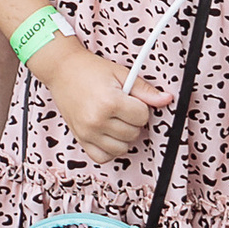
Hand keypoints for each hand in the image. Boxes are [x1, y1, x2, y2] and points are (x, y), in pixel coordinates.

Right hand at [34, 35, 170, 165]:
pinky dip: (110, 149)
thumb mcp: (121, 74)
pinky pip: (103, 157)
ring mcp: (87, 132)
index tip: (130, 99)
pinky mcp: (80, 139)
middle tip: (122, 107)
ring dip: (123, 136)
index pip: (142, 116)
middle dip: (132, 120)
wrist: (62, 70)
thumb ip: (145, 90)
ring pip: (122, 148)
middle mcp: (97, 120)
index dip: (140, 106)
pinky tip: (108, 134)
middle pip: (133, 133)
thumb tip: (166, 99)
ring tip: (115, 120)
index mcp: (109, 102)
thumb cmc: (90, 70)